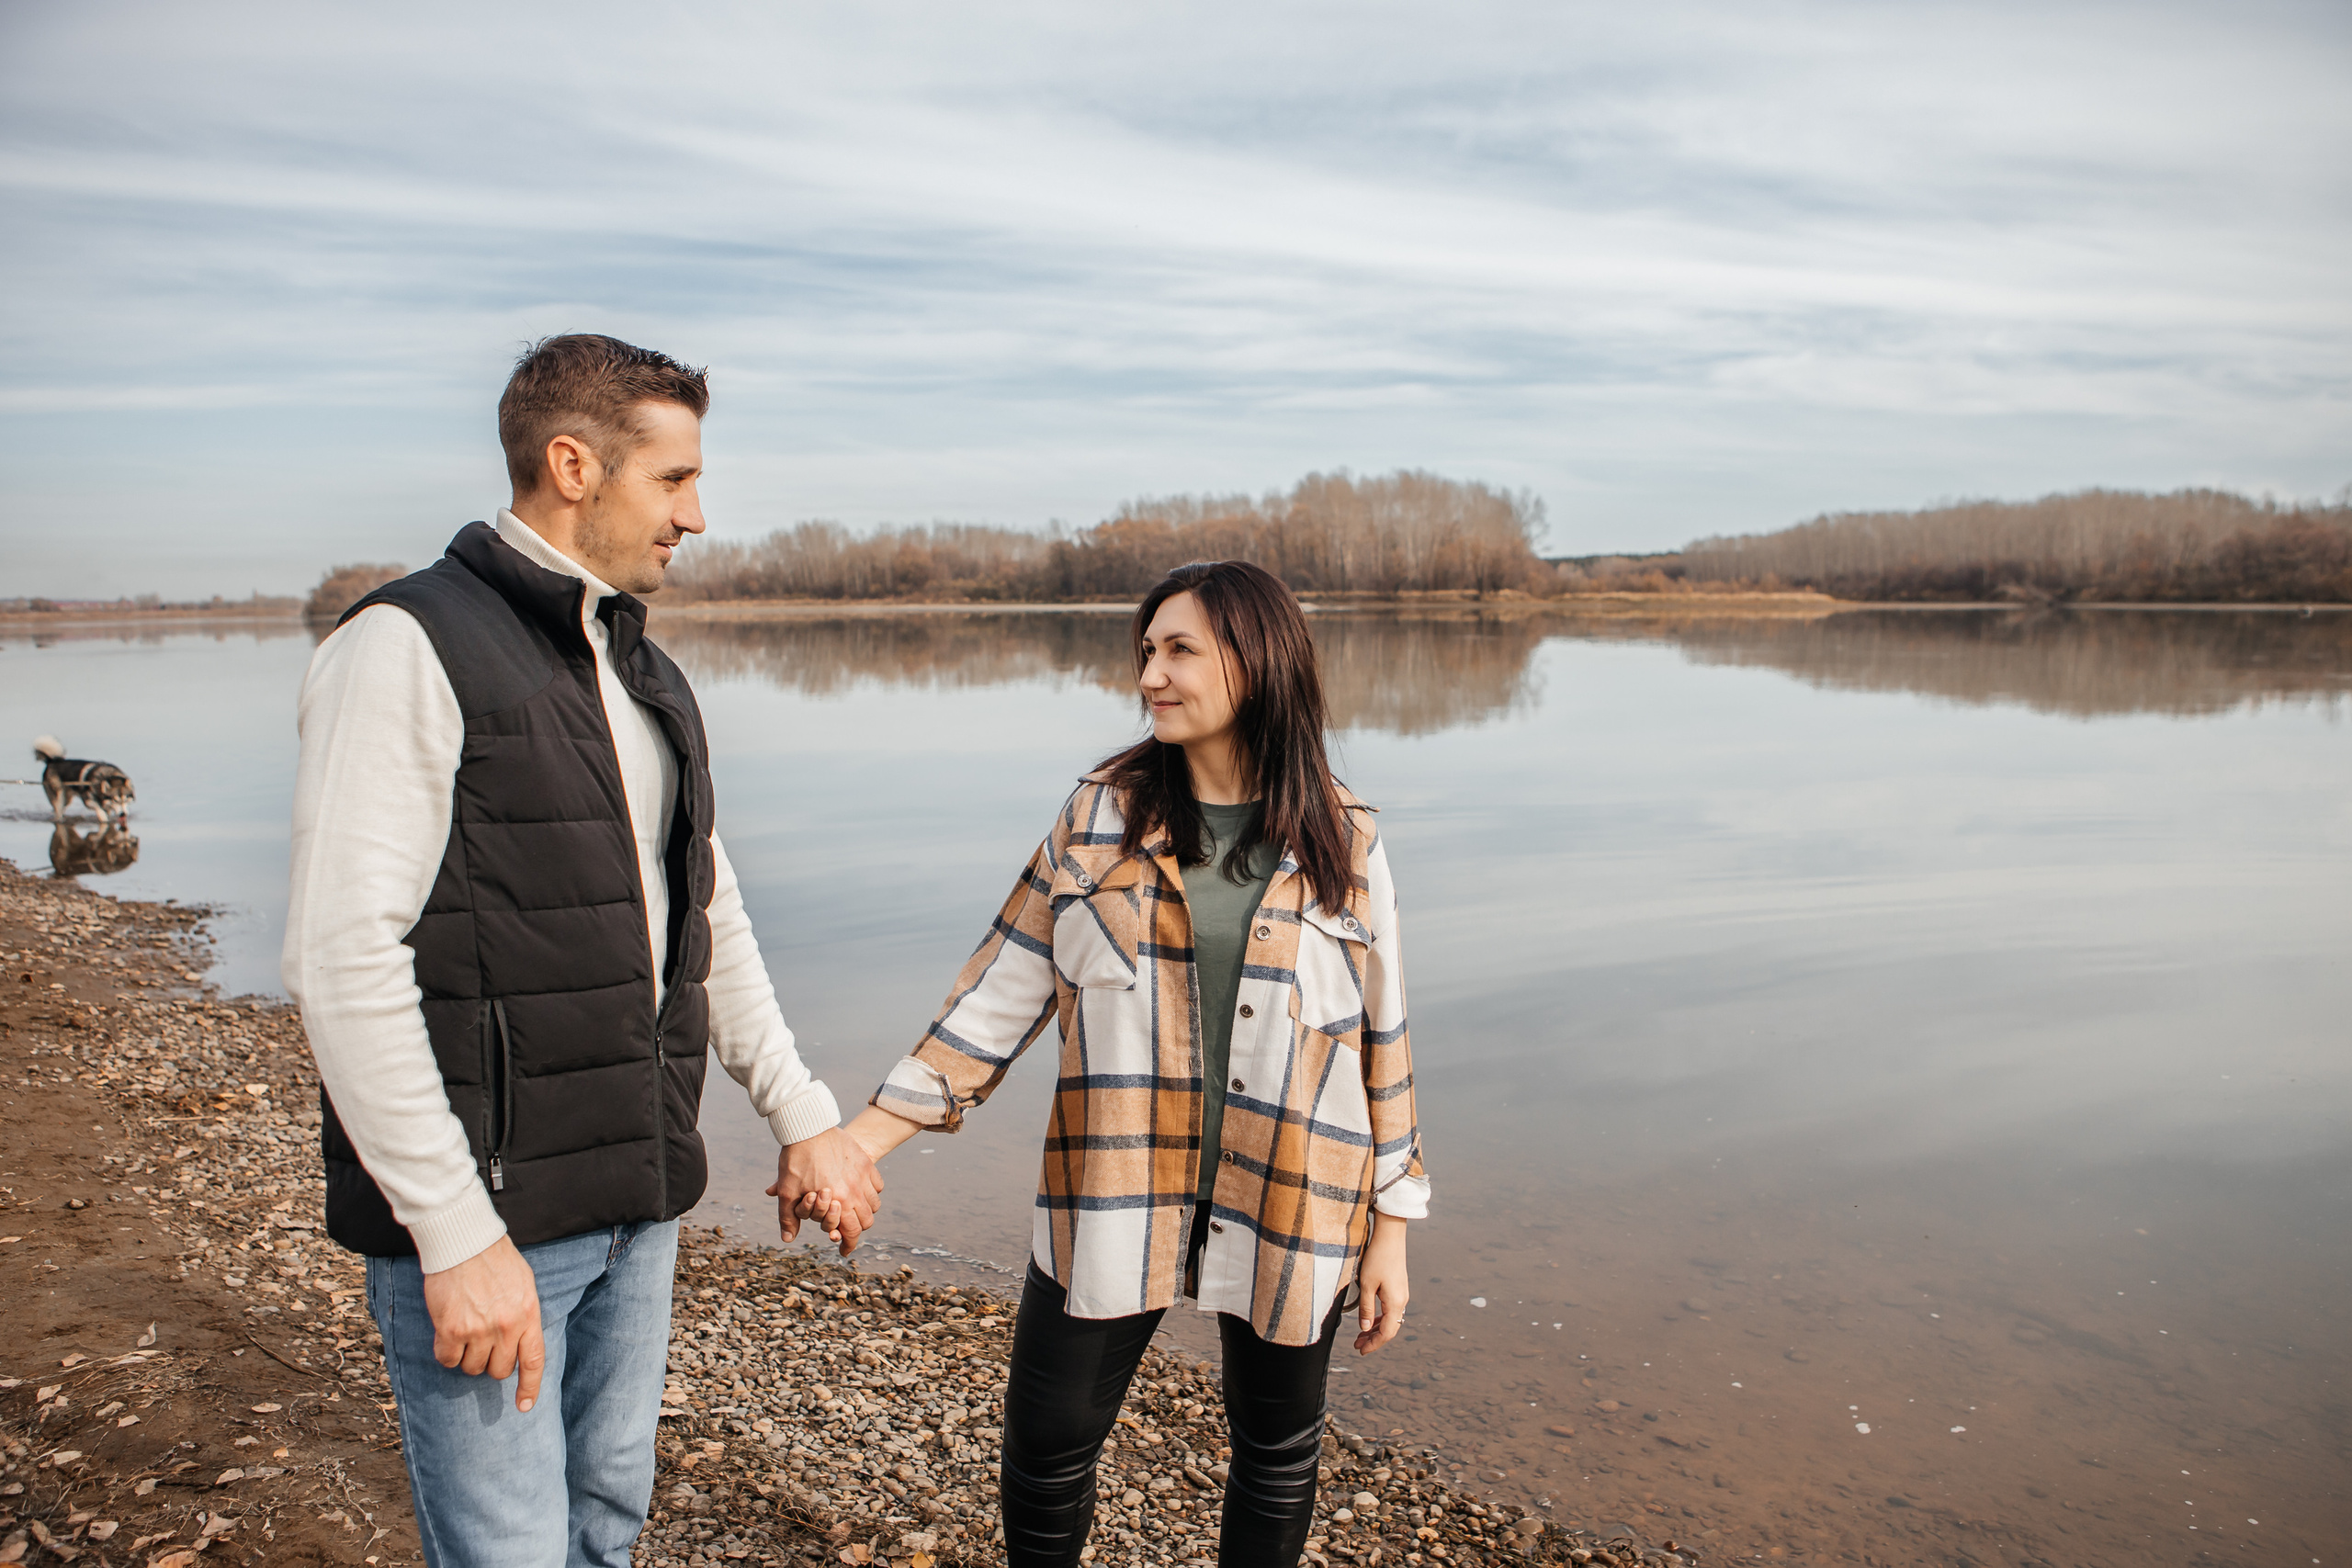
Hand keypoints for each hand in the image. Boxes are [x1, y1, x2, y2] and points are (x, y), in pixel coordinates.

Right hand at [421, 1235, 545, 1410]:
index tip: (524, 1407)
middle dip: (490, 1363)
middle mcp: (507, 1327)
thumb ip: (524, 1314)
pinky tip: (447, 1332)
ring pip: (472, 1368)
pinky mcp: (451, 1331)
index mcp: (529, 1314)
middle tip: (482, 1342)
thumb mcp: (524, 1284)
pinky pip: (448, 1361)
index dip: (529, 1388)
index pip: (533, 1361)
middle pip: (499, 1370)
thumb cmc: (494, 1259)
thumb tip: (519, 1343)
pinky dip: (446, 1353)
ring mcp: (479, 1331)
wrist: (463, 1240)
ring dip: (467, 1357)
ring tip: (465, 1330)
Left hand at [767, 1127, 884, 1251]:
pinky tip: (861, 1191)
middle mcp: (855, 1191)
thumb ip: (788, 1217)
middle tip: (848, 1230)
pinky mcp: (865, 1162)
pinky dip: (872, 1192)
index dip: (849, 1245)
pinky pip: (877, 1185)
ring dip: (866, 1211)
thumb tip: (788, 1238)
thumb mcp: (787, 1191)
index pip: (851, 1232)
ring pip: (874, 1204)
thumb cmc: (795, 1160)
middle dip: (857, 1229)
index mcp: (838, 1201)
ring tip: (855, 1211)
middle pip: (866, 1221)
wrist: (808, 1128)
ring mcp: (863, 1176)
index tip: (845, 1251)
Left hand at [1353, 1214, 1408, 1354]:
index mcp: (1395, 1303)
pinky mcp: (1398, 1287)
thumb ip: (1365, 1308)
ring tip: (1361, 1336)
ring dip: (1375, 1329)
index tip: (1361, 1351)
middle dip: (1374, 1339)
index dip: (1374, 1344)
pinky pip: (1390, 1310)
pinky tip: (1369, 1320)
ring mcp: (1401, 1294)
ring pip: (1390, 1319)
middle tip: (1357, 1345)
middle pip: (1390, 1328)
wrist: (1391, 1237)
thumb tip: (1364, 1329)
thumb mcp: (1367, 1285)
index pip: (1386, 1333)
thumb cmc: (1377, 1259)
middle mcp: (1402, 1301)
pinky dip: (1379, 1318)